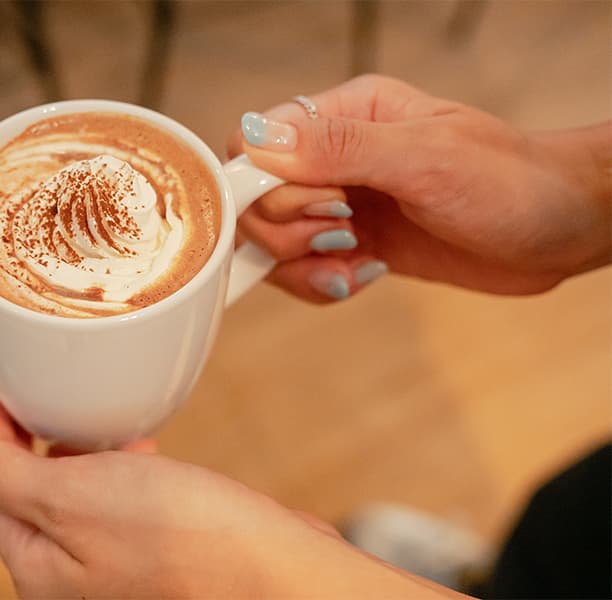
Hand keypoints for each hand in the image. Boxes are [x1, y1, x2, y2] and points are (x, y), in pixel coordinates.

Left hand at [0, 356, 466, 598]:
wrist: (277, 576)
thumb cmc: (185, 542)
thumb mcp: (78, 499)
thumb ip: (7, 478)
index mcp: (37, 563)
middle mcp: (69, 569)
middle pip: (25, 481)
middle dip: (21, 423)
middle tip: (23, 365)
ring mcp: (113, 559)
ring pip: (72, 486)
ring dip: (68, 438)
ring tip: (73, 393)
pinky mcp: (156, 544)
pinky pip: (115, 493)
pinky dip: (113, 458)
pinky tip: (133, 434)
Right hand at [229, 75, 610, 300]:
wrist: (557, 229)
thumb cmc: (509, 181)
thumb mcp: (425, 157)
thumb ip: (340, 148)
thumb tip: (259, 142)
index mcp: (346, 115)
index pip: (257, 142)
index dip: (264, 185)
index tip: (314, 209)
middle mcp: (335, 158)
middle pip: (257, 200)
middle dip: (290, 232)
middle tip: (345, 234)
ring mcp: (342, 203)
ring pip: (275, 241)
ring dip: (304, 265)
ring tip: (353, 265)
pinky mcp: (354, 243)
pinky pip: (304, 269)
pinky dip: (323, 283)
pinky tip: (365, 276)